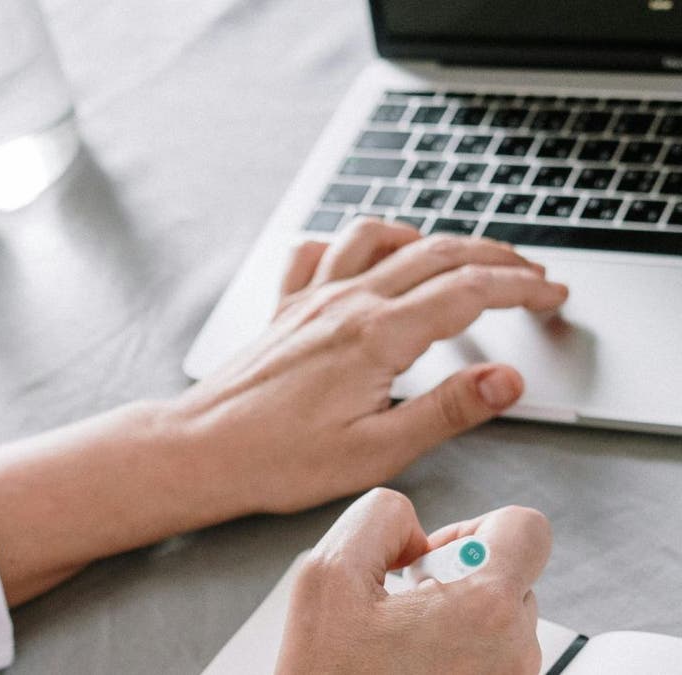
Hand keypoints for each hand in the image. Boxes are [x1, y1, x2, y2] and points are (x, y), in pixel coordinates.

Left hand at [169, 219, 567, 512]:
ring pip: (380, 238)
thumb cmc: (279, 459)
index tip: (552, 293)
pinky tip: (365, 256)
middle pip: (436, 254)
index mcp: (376, 336)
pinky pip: (321, 250)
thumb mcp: (378, 451)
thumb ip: (447, 409)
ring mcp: (311, 298)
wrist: (202, 449)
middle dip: (494, 258)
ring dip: (429, 237)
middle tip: (531, 275)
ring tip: (461, 254)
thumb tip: (507, 379)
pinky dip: (354, 242)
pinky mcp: (285, 308)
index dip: (520, 287)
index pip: (468, 291)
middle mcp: (345, 303)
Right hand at [276, 489, 549, 674]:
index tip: (434, 557)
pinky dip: (456, 654)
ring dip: (456, 619)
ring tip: (401, 646)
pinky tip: (410, 668)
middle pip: (510, 575)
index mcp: (484, 610)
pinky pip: (492, 658)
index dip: (475, 527)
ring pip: (501, 620)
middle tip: (402, 610)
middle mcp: (515, 652)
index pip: (526, 528)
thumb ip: (378, 518)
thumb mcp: (325, 573)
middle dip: (457, 579)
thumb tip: (411, 525)